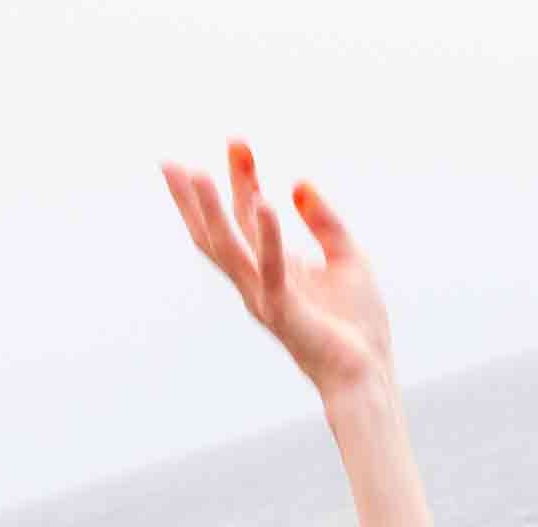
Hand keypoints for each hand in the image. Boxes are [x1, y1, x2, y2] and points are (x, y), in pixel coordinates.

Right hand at [162, 140, 392, 402]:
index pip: (247, 214)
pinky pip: (272, 269)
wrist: (366, 374)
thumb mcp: (348, 256)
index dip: (241, 177)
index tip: (237, 141)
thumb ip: (324, 220)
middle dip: (200, 194)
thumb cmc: (357, 324)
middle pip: (221, 229)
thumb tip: (298, 180)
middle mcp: (258, 281)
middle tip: (171, 160)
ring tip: (197, 174)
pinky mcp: (284, 311)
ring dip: (212, 211)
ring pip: (228, 249)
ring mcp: (265, 297)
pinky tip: (265, 202)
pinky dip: (269, 237)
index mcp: (272, 265)